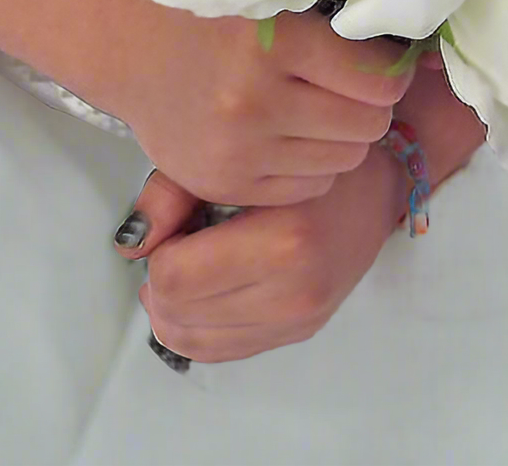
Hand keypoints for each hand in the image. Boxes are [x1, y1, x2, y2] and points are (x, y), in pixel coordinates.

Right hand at [95, 2, 417, 206]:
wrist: (133, 49)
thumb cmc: (218, 15)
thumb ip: (345, 23)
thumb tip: (435, 58)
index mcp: (272, 41)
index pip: (381, 80)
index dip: (391, 70)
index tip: (377, 61)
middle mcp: (254, 101)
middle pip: (367, 124)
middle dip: (369, 105)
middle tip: (347, 85)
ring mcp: (237, 150)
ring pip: (344, 159)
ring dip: (342, 136)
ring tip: (315, 108)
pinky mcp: (224, 184)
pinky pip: (310, 188)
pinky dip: (312, 165)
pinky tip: (289, 136)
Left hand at [116, 155, 406, 363]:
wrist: (377, 187)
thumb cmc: (305, 161)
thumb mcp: (236, 156)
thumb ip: (172, 193)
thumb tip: (130, 244)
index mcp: (284, 241)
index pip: (174, 275)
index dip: (161, 247)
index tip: (180, 222)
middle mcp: (294, 293)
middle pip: (176, 313)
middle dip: (163, 278)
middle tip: (183, 242)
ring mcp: (299, 321)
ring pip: (190, 340)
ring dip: (176, 306)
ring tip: (195, 266)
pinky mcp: (300, 335)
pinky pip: (218, 351)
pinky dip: (198, 325)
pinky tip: (210, 290)